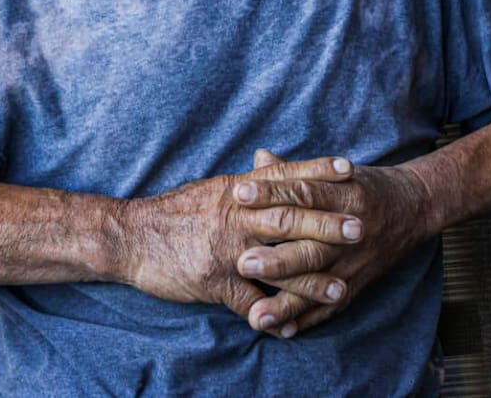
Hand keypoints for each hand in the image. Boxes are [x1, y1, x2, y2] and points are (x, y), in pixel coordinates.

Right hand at [114, 154, 364, 326]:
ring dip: (312, 279)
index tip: (350, 169)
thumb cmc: (173, 212)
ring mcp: (226, 250)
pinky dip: (272, 316)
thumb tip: (269, 162)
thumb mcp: (211, 189)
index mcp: (237, 191)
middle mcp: (235, 216)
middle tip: (361, 228)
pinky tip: (292, 328)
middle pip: (289, 218)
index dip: (317, 171)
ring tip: (341, 289)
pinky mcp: (214, 281)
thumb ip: (245, 182)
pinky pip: (249, 302)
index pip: (284, 176)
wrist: (129, 236)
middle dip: (327, 224)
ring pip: (277, 264)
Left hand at [235, 149, 431, 336]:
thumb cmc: (364, 186)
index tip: (238, 194)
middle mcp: (350, 230)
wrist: (414, 207)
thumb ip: (295, 170)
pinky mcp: (359, 283)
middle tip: (242, 263)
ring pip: (319, 283)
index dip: (271, 192)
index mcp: (343, 194)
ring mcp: (356, 261)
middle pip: (311, 246)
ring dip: (287, 301)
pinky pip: (332, 306)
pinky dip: (308, 319)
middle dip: (277, 259)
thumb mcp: (336, 172)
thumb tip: (258, 157)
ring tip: (256, 314)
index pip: (303, 192)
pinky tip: (282, 331)